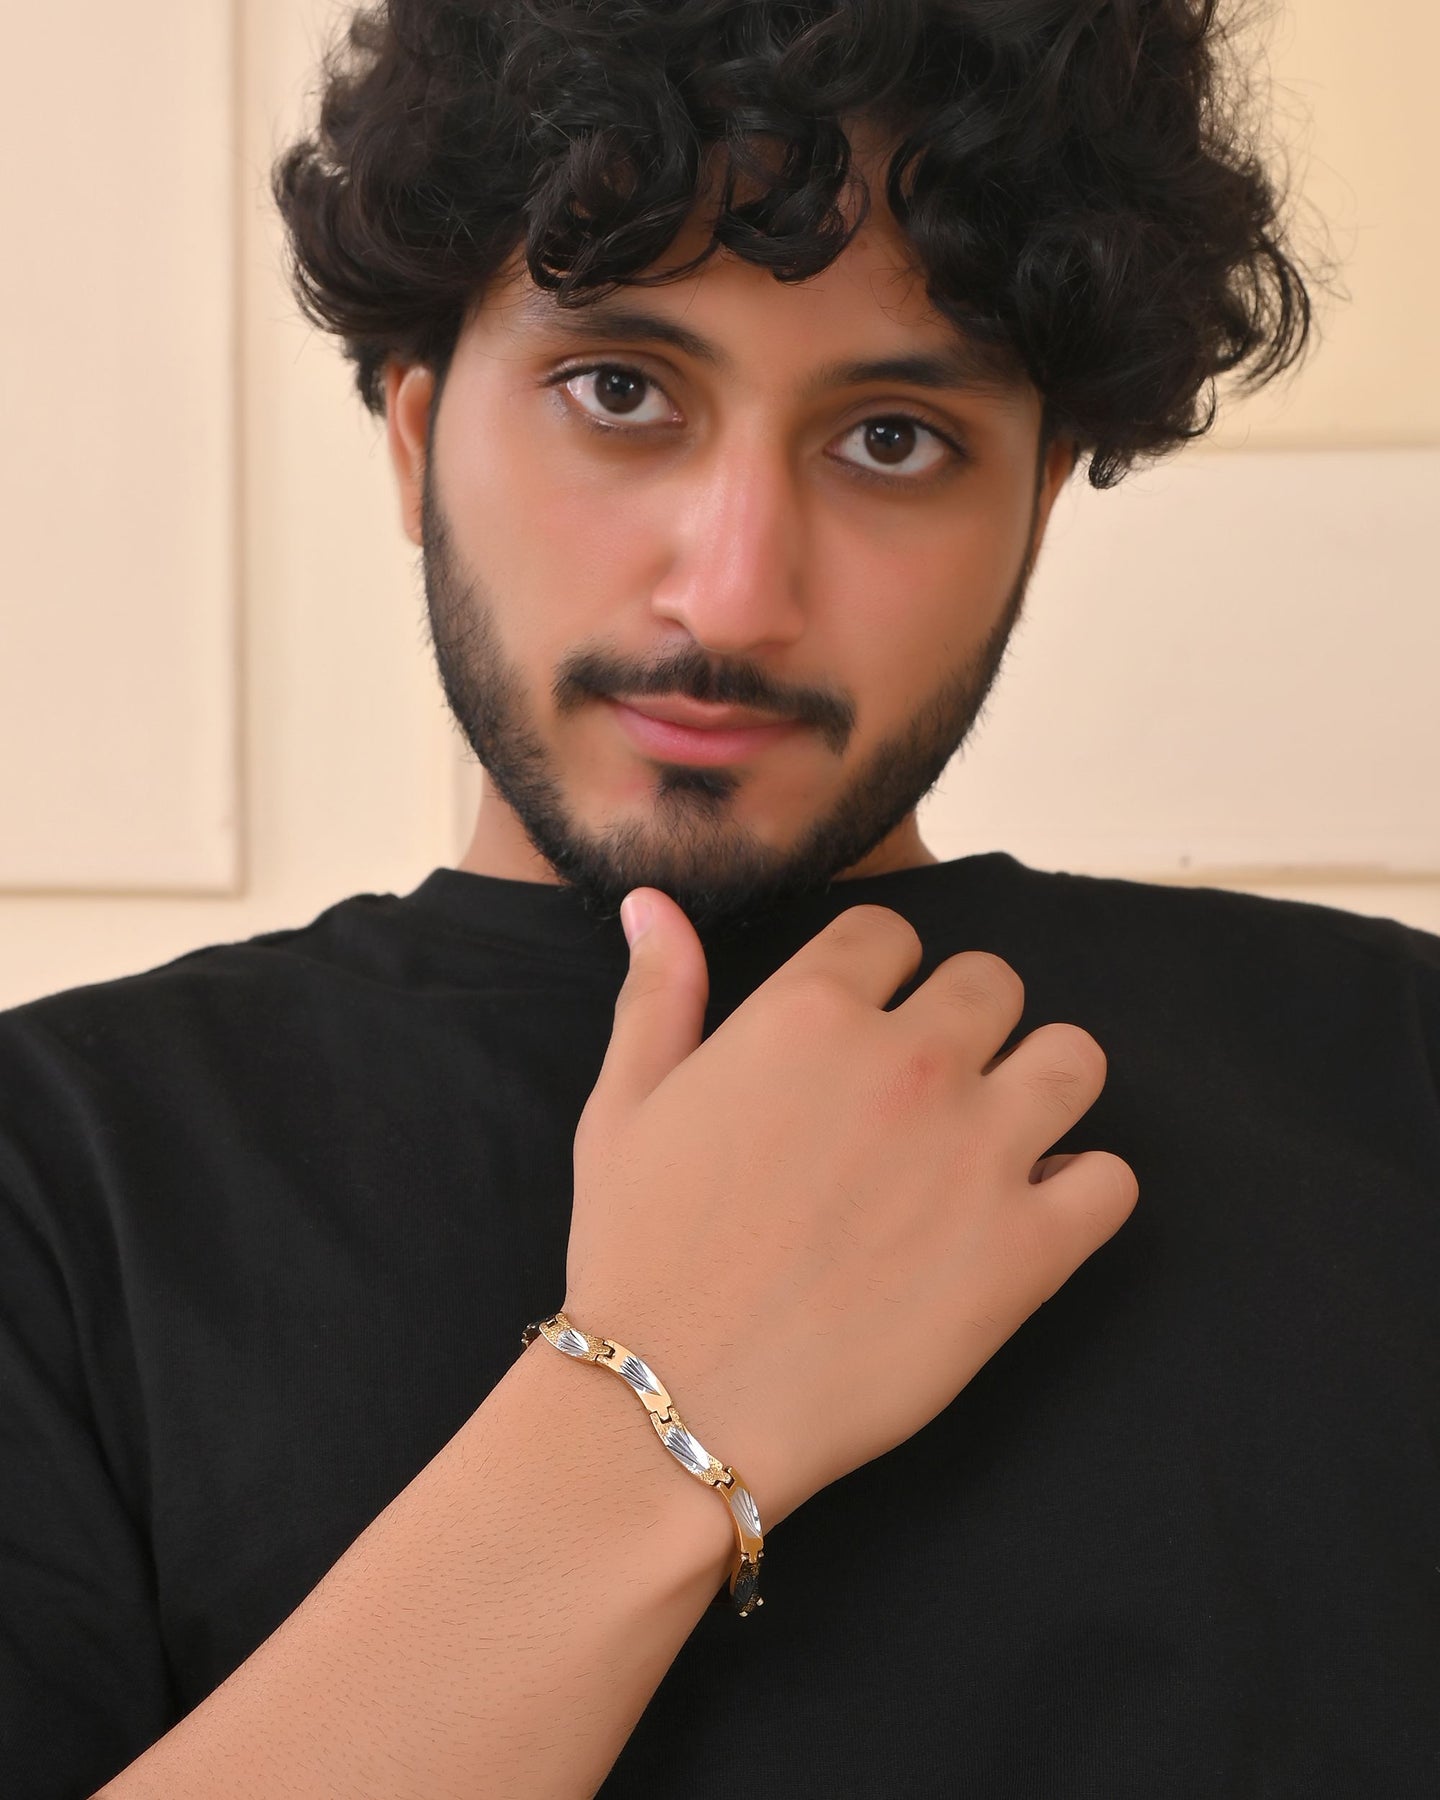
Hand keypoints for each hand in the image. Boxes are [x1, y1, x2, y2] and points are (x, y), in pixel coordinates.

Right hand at [564, 889, 1137, 1529]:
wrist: (675, 1402)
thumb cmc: (639, 1254)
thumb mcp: (623, 1106)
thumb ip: (657, 992)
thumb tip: (651, 901)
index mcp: (808, 1012)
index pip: (891, 933)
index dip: (879, 976)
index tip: (864, 1026)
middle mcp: (908, 1062)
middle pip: (993, 982)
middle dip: (965, 1021)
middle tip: (927, 1090)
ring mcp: (978, 1153)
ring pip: (1075, 1059)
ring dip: (1042, 1084)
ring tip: (997, 1136)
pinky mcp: (1027, 1251)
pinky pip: (1112, 1181)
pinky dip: (1082, 1191)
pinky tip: (1028, 1216)